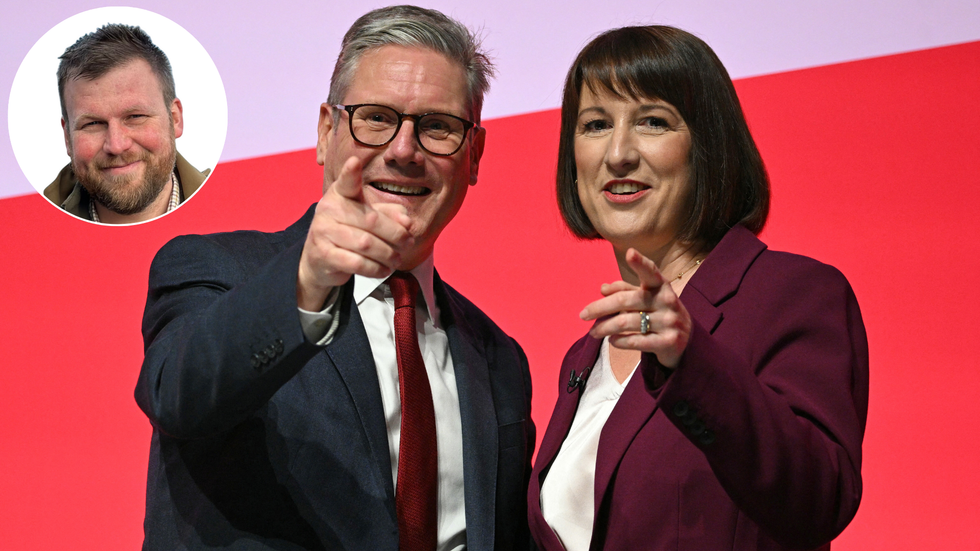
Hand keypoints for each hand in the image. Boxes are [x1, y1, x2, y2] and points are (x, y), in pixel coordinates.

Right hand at [297, 157, 413, 309]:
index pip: (347, 182)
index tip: (354, 161)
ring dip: (388, 254)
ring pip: (366, 244)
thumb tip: (407, 222)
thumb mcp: (367, 217)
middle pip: (371, 220)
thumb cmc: (349, 231)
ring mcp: (323, 232)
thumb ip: (389, 214)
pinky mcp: (323, 255)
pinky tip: (384, 269)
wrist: (319, 259)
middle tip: (408, 242)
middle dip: (396, 234)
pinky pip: (357, 263)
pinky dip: (376, 268)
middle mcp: (328, 209)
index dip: (350, 173)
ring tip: (397, 259)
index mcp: (340, 194)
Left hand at [579, 248, 691, 367]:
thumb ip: (625, 290)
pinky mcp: (668, 342)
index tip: (630, 252)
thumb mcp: (646, 299)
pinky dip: (618, 341)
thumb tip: (603, 288)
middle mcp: (667, 301)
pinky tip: (611, 340)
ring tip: (593, 332)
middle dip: (599, 307)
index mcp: (661, 286)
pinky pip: (635, 341)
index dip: (640, 263)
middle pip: (625, 301)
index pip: (650, 272)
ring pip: (626, 322)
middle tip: (583, 315)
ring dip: (604, 328)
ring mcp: (669, 322)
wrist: (687, 342)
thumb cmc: (659, 314)